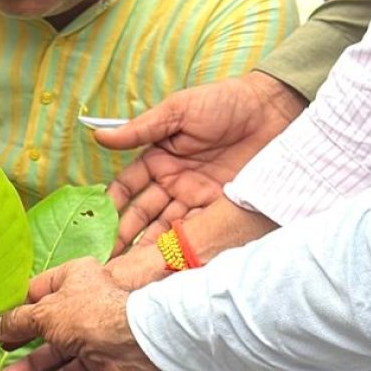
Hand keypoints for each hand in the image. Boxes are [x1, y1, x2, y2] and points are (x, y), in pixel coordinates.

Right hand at [0, 258, 166, 370]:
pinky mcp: (110, 364)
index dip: (17, 311)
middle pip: (49, 334)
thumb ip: (17, 321)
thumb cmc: (90, 316)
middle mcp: (87, 307)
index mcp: (74, 279)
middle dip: (25, 355)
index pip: (38, 292)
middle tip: (2, 369)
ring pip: (64, 362)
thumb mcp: (44, 314)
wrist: (137, 343)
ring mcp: (99, 338)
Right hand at [99, 72, 305, 245]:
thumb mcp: (177, 110)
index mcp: (159, 158)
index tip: (97, 225)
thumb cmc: (223, 102)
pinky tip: (167, 261)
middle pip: (143, 215)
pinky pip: (198, 230)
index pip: (128, 188)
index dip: (112, 206)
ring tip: (132, 269)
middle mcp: (174, 182)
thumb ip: (141, 129)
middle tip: (108, 259)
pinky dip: (183, 246)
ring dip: (149, 248)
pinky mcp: (221, 208)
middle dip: (125, 236)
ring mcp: (197, 197)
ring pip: (166, 228)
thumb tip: (100, 137)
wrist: (272, 110)